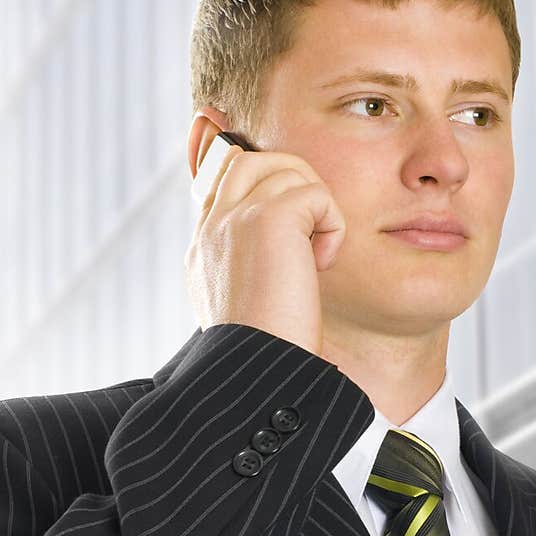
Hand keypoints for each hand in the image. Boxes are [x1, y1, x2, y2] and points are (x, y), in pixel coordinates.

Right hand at [184, 143, 345, 357]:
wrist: (259, 378)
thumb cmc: (265, 358)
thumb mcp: (247, 309)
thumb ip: (250, 270)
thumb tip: (279, 256)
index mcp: (203, 248)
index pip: (217, 178)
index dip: (251, 175)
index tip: (279, 208)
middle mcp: (211, 228)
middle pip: (246, 158)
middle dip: (289, 180)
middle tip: (309, 231)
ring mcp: (235, 219)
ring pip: (281, 165)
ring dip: (312, 203)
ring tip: (314, 252)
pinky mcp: (268, 220)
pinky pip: (315, 193)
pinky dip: (331, 226)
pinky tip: (322, 263)